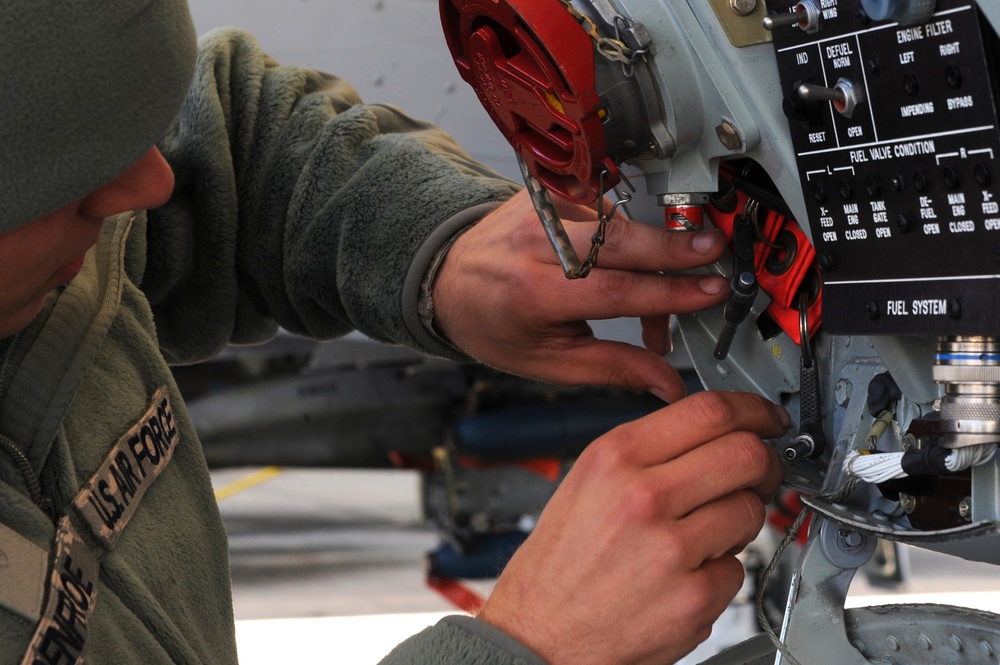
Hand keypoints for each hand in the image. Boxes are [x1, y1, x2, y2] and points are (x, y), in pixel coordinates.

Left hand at [432, 189, 728, 402]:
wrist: (448, 278)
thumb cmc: (495, 324)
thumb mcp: (548, 361)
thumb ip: (612, 368)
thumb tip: (667, 383)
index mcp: (531, 292)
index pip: (613, 289)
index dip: (668, 292)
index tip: (708, 292)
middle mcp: (535, 242)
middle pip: (619, 239)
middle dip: (674, 246)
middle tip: (715, 252)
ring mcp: (541, 210)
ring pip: (617, 221)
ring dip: (653, 251)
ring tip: (671, 286)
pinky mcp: (551, 193)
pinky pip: (605, 209)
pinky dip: (629, 237)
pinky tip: (636, 261)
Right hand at [477, 391, 788, 664]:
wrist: (538, 632)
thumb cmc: (560, 561)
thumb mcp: (587, 480)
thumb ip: (649, 451)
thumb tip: (715, 434)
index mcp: (615, 458)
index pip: (710, 411)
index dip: (753, 410)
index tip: (766, 419)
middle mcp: (643, 497)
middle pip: (745, 455)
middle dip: (765, 462)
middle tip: (761, 472)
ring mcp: (671, 550)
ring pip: (750, 511)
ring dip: (740, 518)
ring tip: (705, 532)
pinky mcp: (693, 600)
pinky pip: (737, 568)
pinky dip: (720, 570)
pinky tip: (686, 574)